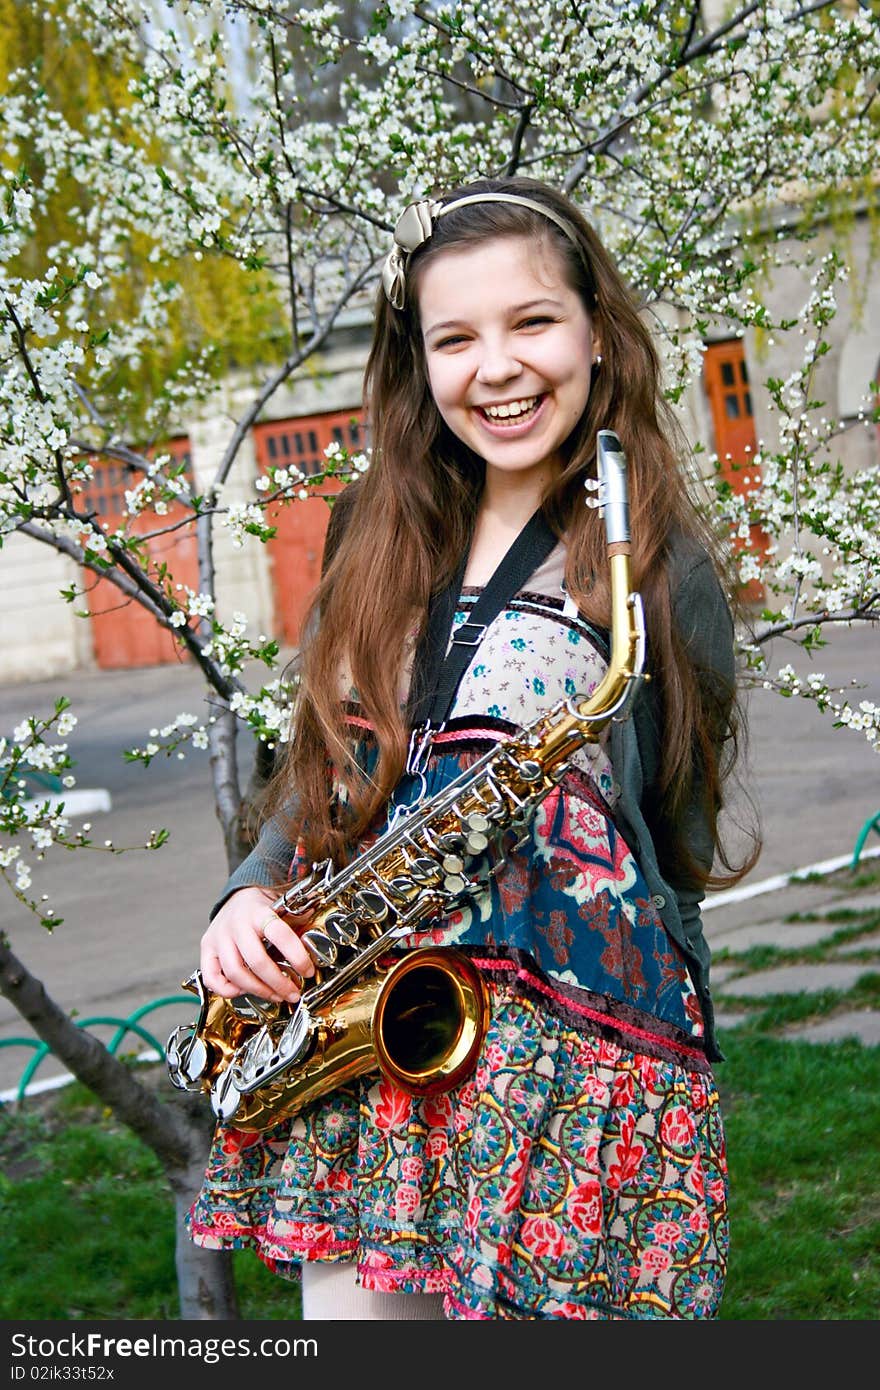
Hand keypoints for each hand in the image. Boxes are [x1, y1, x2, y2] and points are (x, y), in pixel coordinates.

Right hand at [199, 885, 316, 1003]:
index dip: (296, 956)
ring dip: (258, 990)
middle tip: (292, 993)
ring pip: (235, 973)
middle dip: (278, 983)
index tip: (307, 970)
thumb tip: (316, 937)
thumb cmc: (260, 908)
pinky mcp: (206, 949)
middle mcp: (236, 924)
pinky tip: (245, 990)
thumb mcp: (281, 907)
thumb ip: (297, 922)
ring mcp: (219, 938)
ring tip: (275, 995)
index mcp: (258, 912)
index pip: (279, 934)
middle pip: (256, 961)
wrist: (236, 898)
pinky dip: (229, 990)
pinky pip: (213, 978)